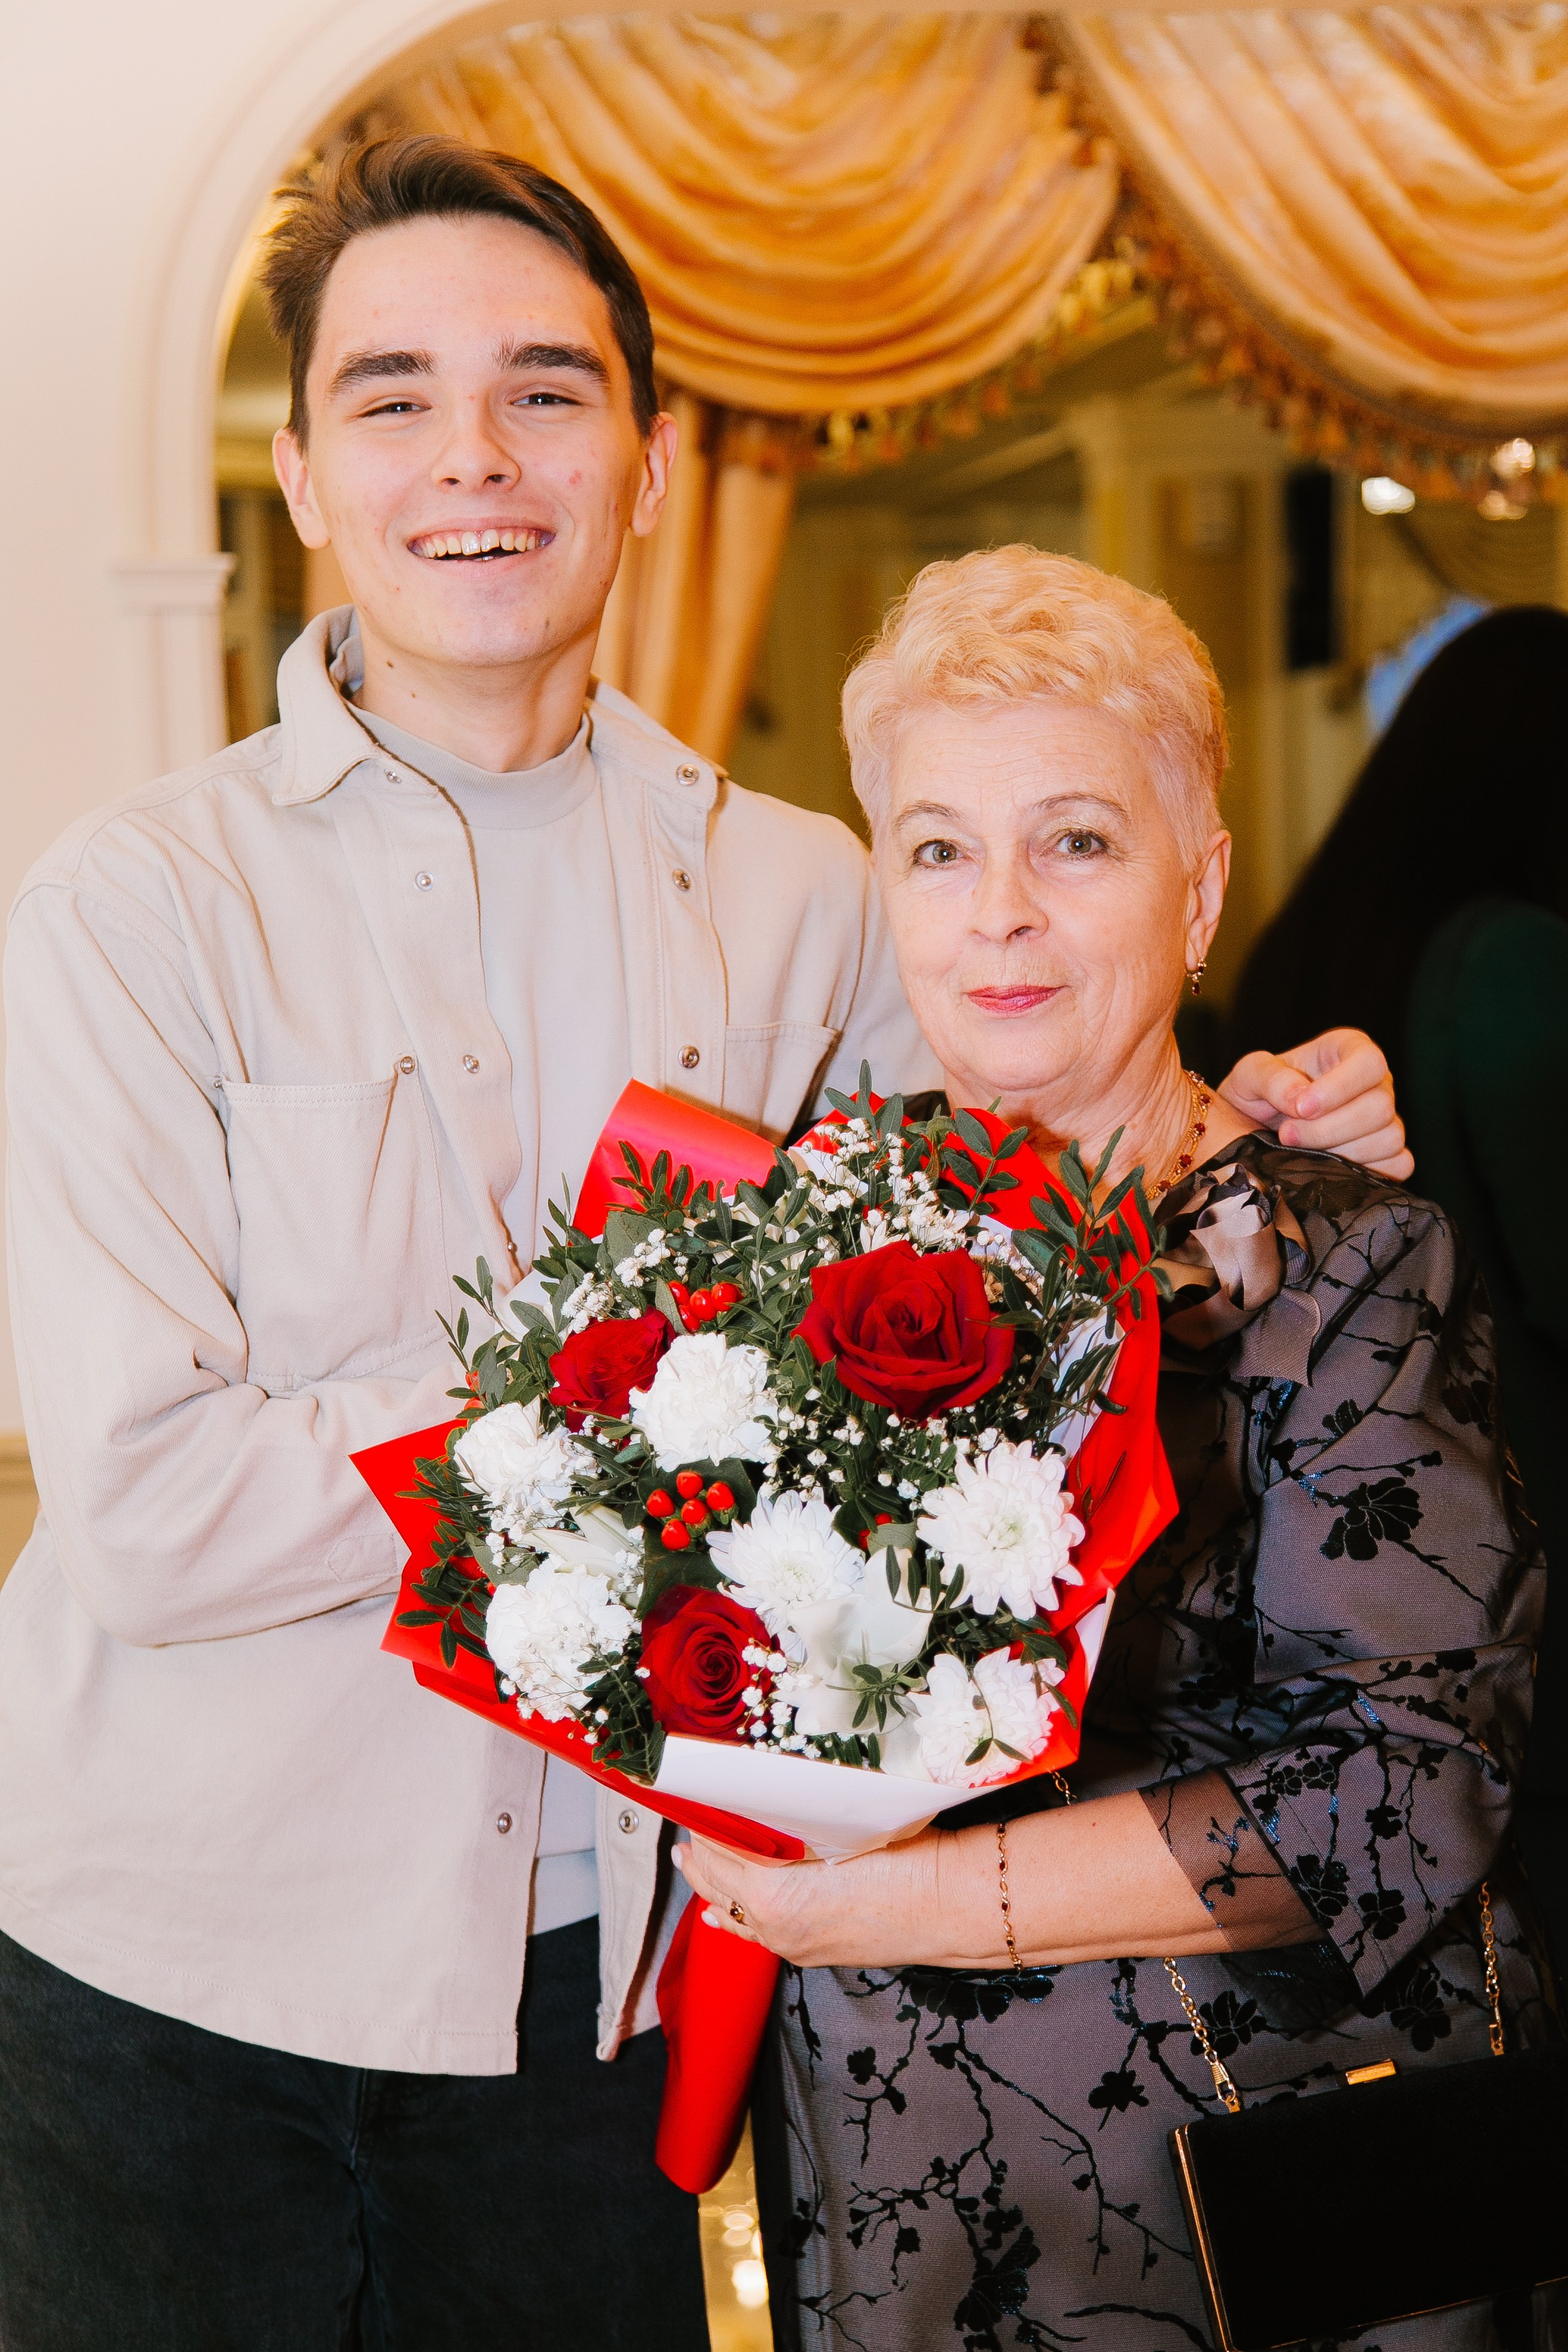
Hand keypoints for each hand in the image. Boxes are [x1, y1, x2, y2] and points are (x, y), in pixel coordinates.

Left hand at [675, 1832, 947, 1968]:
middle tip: (687, 1829)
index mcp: (775, 1894)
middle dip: (699, 1857)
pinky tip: (720, 1915)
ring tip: (694, 1863)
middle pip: (718, 1885)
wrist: (952, 1904)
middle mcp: (776, 1927)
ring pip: (734, 1914)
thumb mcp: (841, 1825)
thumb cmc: (907, 1858)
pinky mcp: (811, 1953)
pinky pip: (757, 1935)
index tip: (694, 1804)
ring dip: (714, 1885)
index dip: (704, 1825)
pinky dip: (735, 1918)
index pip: (719, 1853)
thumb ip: (792, 1822)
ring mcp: (793, 1945)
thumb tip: (759, 1806)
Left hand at [1218, 1028, 1412, 1180]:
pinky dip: (1362, 1172)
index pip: (1368, 1062)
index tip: (1301, 1108)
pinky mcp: (1391, 1154)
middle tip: (1287, 1135)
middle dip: (1329, 1129)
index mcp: (1348, 1051)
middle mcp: (1375, 1083)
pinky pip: (1399, 1165)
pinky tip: (1325, 1168)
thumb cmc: (1255, 1095)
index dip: (1339, 1087)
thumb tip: (1300, 1098)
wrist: (1251, 1132)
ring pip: (1389, 1138)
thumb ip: (1270, 1078)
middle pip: (1379, 1106)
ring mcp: (1387, 1119)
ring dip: (1339, 1153)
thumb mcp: (1249, 1075)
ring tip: (1300, 1151)